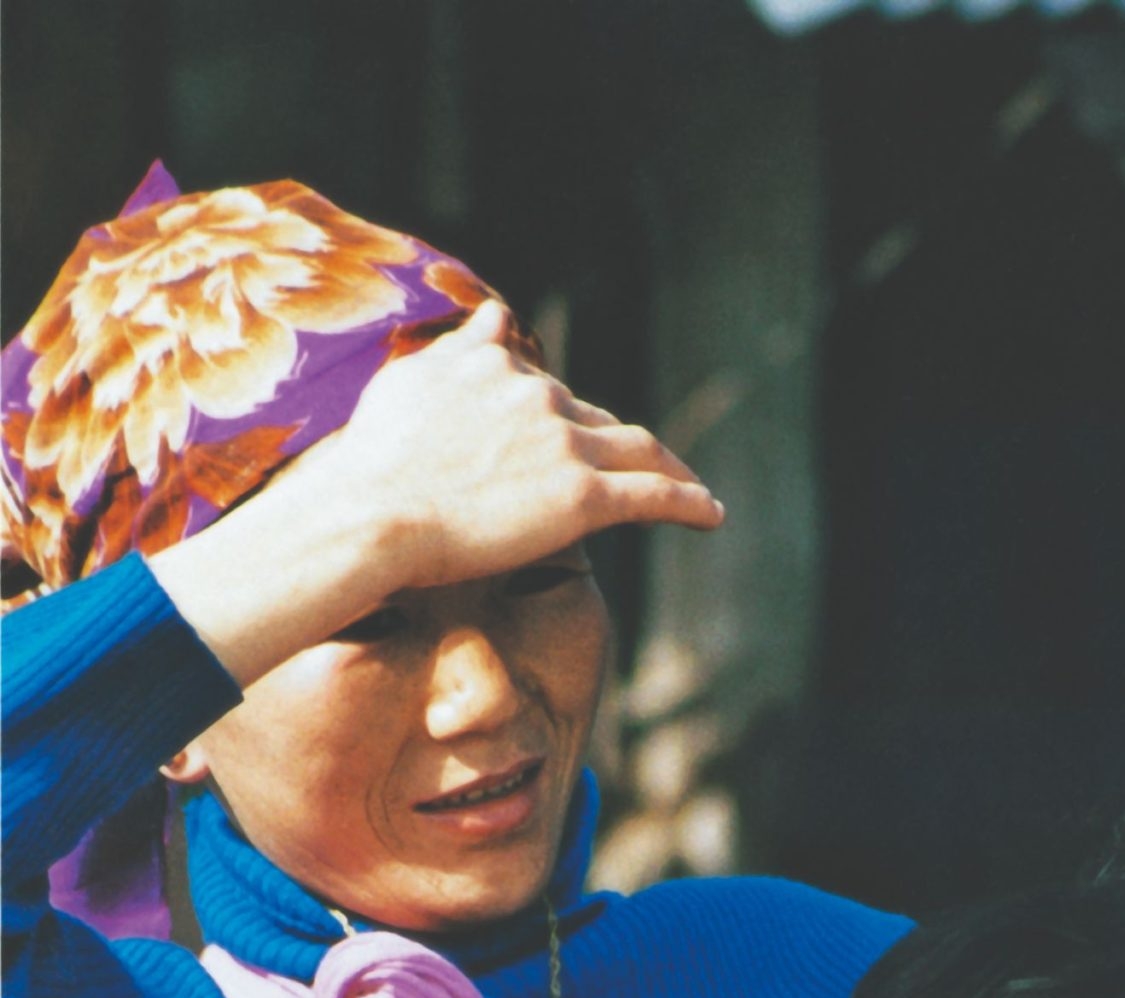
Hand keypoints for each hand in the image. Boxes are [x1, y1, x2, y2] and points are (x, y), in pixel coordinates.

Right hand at [324, 300, 724, 590]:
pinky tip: (712, 516)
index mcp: (491, 365)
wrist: (373, 512)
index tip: (577, 438)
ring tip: (694, 490)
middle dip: (619, 447)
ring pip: (639, 450)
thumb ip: (457, 351)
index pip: (545, 389)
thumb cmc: (372, 463)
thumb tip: (494, 314)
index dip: (566, 417)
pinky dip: (690, 502)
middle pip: (595, 418)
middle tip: (643, 473)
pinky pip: (654, 495)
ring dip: (673, 468)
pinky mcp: (581, 496)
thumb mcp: (407, 383)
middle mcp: (535, 392)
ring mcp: (563, 442)